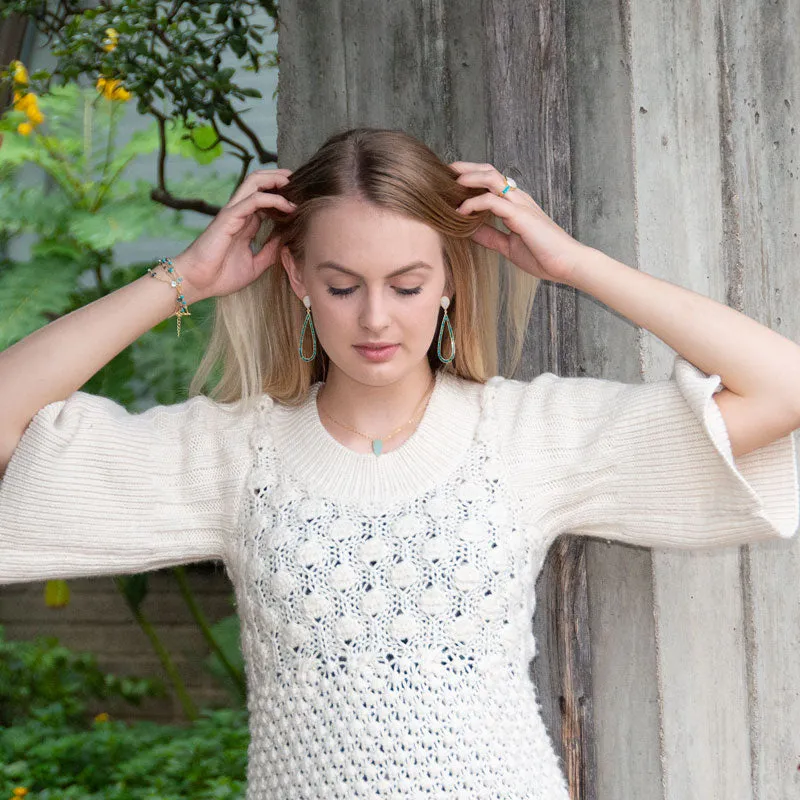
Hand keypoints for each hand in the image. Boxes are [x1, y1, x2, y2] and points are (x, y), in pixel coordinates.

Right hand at [175, 169, 296, 300]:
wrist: (197, 282)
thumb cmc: (220, 276)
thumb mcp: (255, 265)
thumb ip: (269, 252)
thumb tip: (286, 242)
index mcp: (245, 223)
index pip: (265, 199)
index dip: (282, 194)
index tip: (301, 199)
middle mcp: (239, 214)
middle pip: (259, 182)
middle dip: (280, 177)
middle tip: (299, 182)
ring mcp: (233, 213)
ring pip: (255, 183)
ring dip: (276, 180)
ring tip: (294, 184)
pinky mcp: (229, 218)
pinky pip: (253, 200)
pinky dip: (272, 199)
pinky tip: (287, 206)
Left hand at [449, 161, 588, 285]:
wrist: (567, 264)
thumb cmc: (542, 256)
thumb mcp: (508, 246)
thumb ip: (490, 236)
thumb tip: (469, 230)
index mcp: (516, 204)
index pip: (491, 181)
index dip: (471, 178)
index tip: (451, 183)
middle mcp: (518, 198)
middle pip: (489, 172)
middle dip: (466, 168)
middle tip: (446, 171)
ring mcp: (520, 204)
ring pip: (490, 178)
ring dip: (468, 178)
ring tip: (450, 183)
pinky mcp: (520, 214)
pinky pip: (492, 201)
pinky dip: (473, 204)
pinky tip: (461, 211)